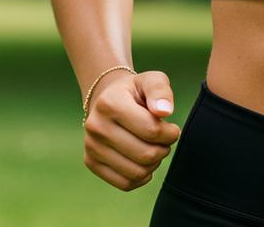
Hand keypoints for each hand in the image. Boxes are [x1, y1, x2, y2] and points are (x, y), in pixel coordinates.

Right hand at [82, 69, 181, 190]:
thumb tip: (165, 111)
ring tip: (155, 149)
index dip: (170, 133)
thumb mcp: (151, 80)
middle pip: (145, 154)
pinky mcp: (91, 163)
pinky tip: (145, 163)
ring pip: (136, 172)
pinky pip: (124, 183)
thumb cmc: (135, 91)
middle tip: (165, 140)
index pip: (150, 130)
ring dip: (154, 164)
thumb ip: (161, 91)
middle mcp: (96, 126)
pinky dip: (142, 177)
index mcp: (110, 103)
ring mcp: (91, 146)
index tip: (172, 128)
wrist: (108, 100)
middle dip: (163, 149)